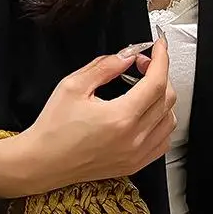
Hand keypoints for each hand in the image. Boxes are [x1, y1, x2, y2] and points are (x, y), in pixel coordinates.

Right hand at [0, 37, 176, 198]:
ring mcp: (135, 155)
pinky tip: (147, 115)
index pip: (156, 82)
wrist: (43, 163)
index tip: (158, 48)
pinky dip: (161, 125)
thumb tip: (126, 56)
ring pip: (169, 121)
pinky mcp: (133, 165)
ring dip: (163, 100)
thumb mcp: (73, 87)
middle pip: (167, 99)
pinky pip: (162, 143)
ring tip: (144, 90)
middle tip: (141, 66)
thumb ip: (104, 67)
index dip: (160, 59)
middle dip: (159, 75)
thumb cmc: (53, 130)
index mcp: (120, 118)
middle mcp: (133, 139)